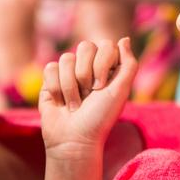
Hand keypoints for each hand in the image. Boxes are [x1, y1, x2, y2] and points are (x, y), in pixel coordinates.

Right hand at [40, 39, 137, 164]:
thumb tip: (124, 39)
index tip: (102, 86)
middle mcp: (89, 67)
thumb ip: (129, 64)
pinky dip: (56, 88)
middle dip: (86, 73)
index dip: (102, 63)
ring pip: (66, 58)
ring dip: (71, 86)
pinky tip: (60, 103)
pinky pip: (51, 67)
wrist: (74, 140)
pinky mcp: (51, 80)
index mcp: (108, 68)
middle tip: (89, 94)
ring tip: (75, 105)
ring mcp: (69, 73)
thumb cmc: (100, 118)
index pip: (106, 45)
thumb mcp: (121, 92)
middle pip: (85, 46)